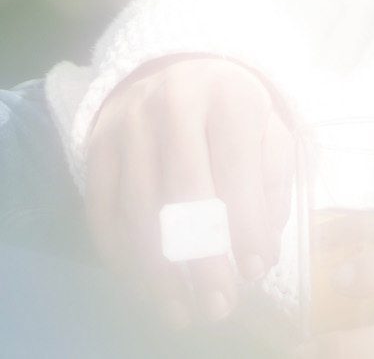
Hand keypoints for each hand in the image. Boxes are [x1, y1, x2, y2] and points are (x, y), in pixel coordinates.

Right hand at [83, 55, 294, 327]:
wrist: (176, 70)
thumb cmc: (234, 114)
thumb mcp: (270, 133)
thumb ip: (272, 187)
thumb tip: (259, 254)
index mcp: (229, 95)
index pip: (238, 167)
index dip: (246, 225)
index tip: (255, 271)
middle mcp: (172, 104)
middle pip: (184, 193)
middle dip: (202, 259)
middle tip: (219, 305)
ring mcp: (126, 126)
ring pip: (138, 211)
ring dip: (160, 272)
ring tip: (182, 311)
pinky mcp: (94, 149)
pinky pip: (103, 213)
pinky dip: (123, 258)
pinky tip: (146, 287)